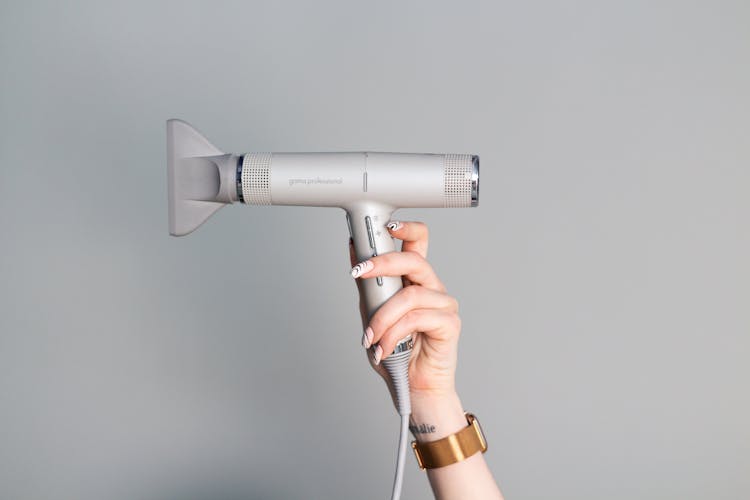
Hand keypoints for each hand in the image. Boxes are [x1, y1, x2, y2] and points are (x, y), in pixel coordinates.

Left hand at [348, 220, 460, 401]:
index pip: (418, 242)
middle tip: (359, 271)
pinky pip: (417, 318)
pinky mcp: (450, 324)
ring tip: (370, 337)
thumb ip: (367, 285)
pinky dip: (394, 333)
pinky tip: (383, 347)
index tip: (385, 225)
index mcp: (415, 280)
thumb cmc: (395, 352)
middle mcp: (432, 288)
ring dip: (382, 317)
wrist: (411, 389)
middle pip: (415, 260)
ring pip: (410, 295)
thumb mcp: (372, 312)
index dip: (405, 229)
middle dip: (383, 262)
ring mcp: (444, 305)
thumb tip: (356, 251)